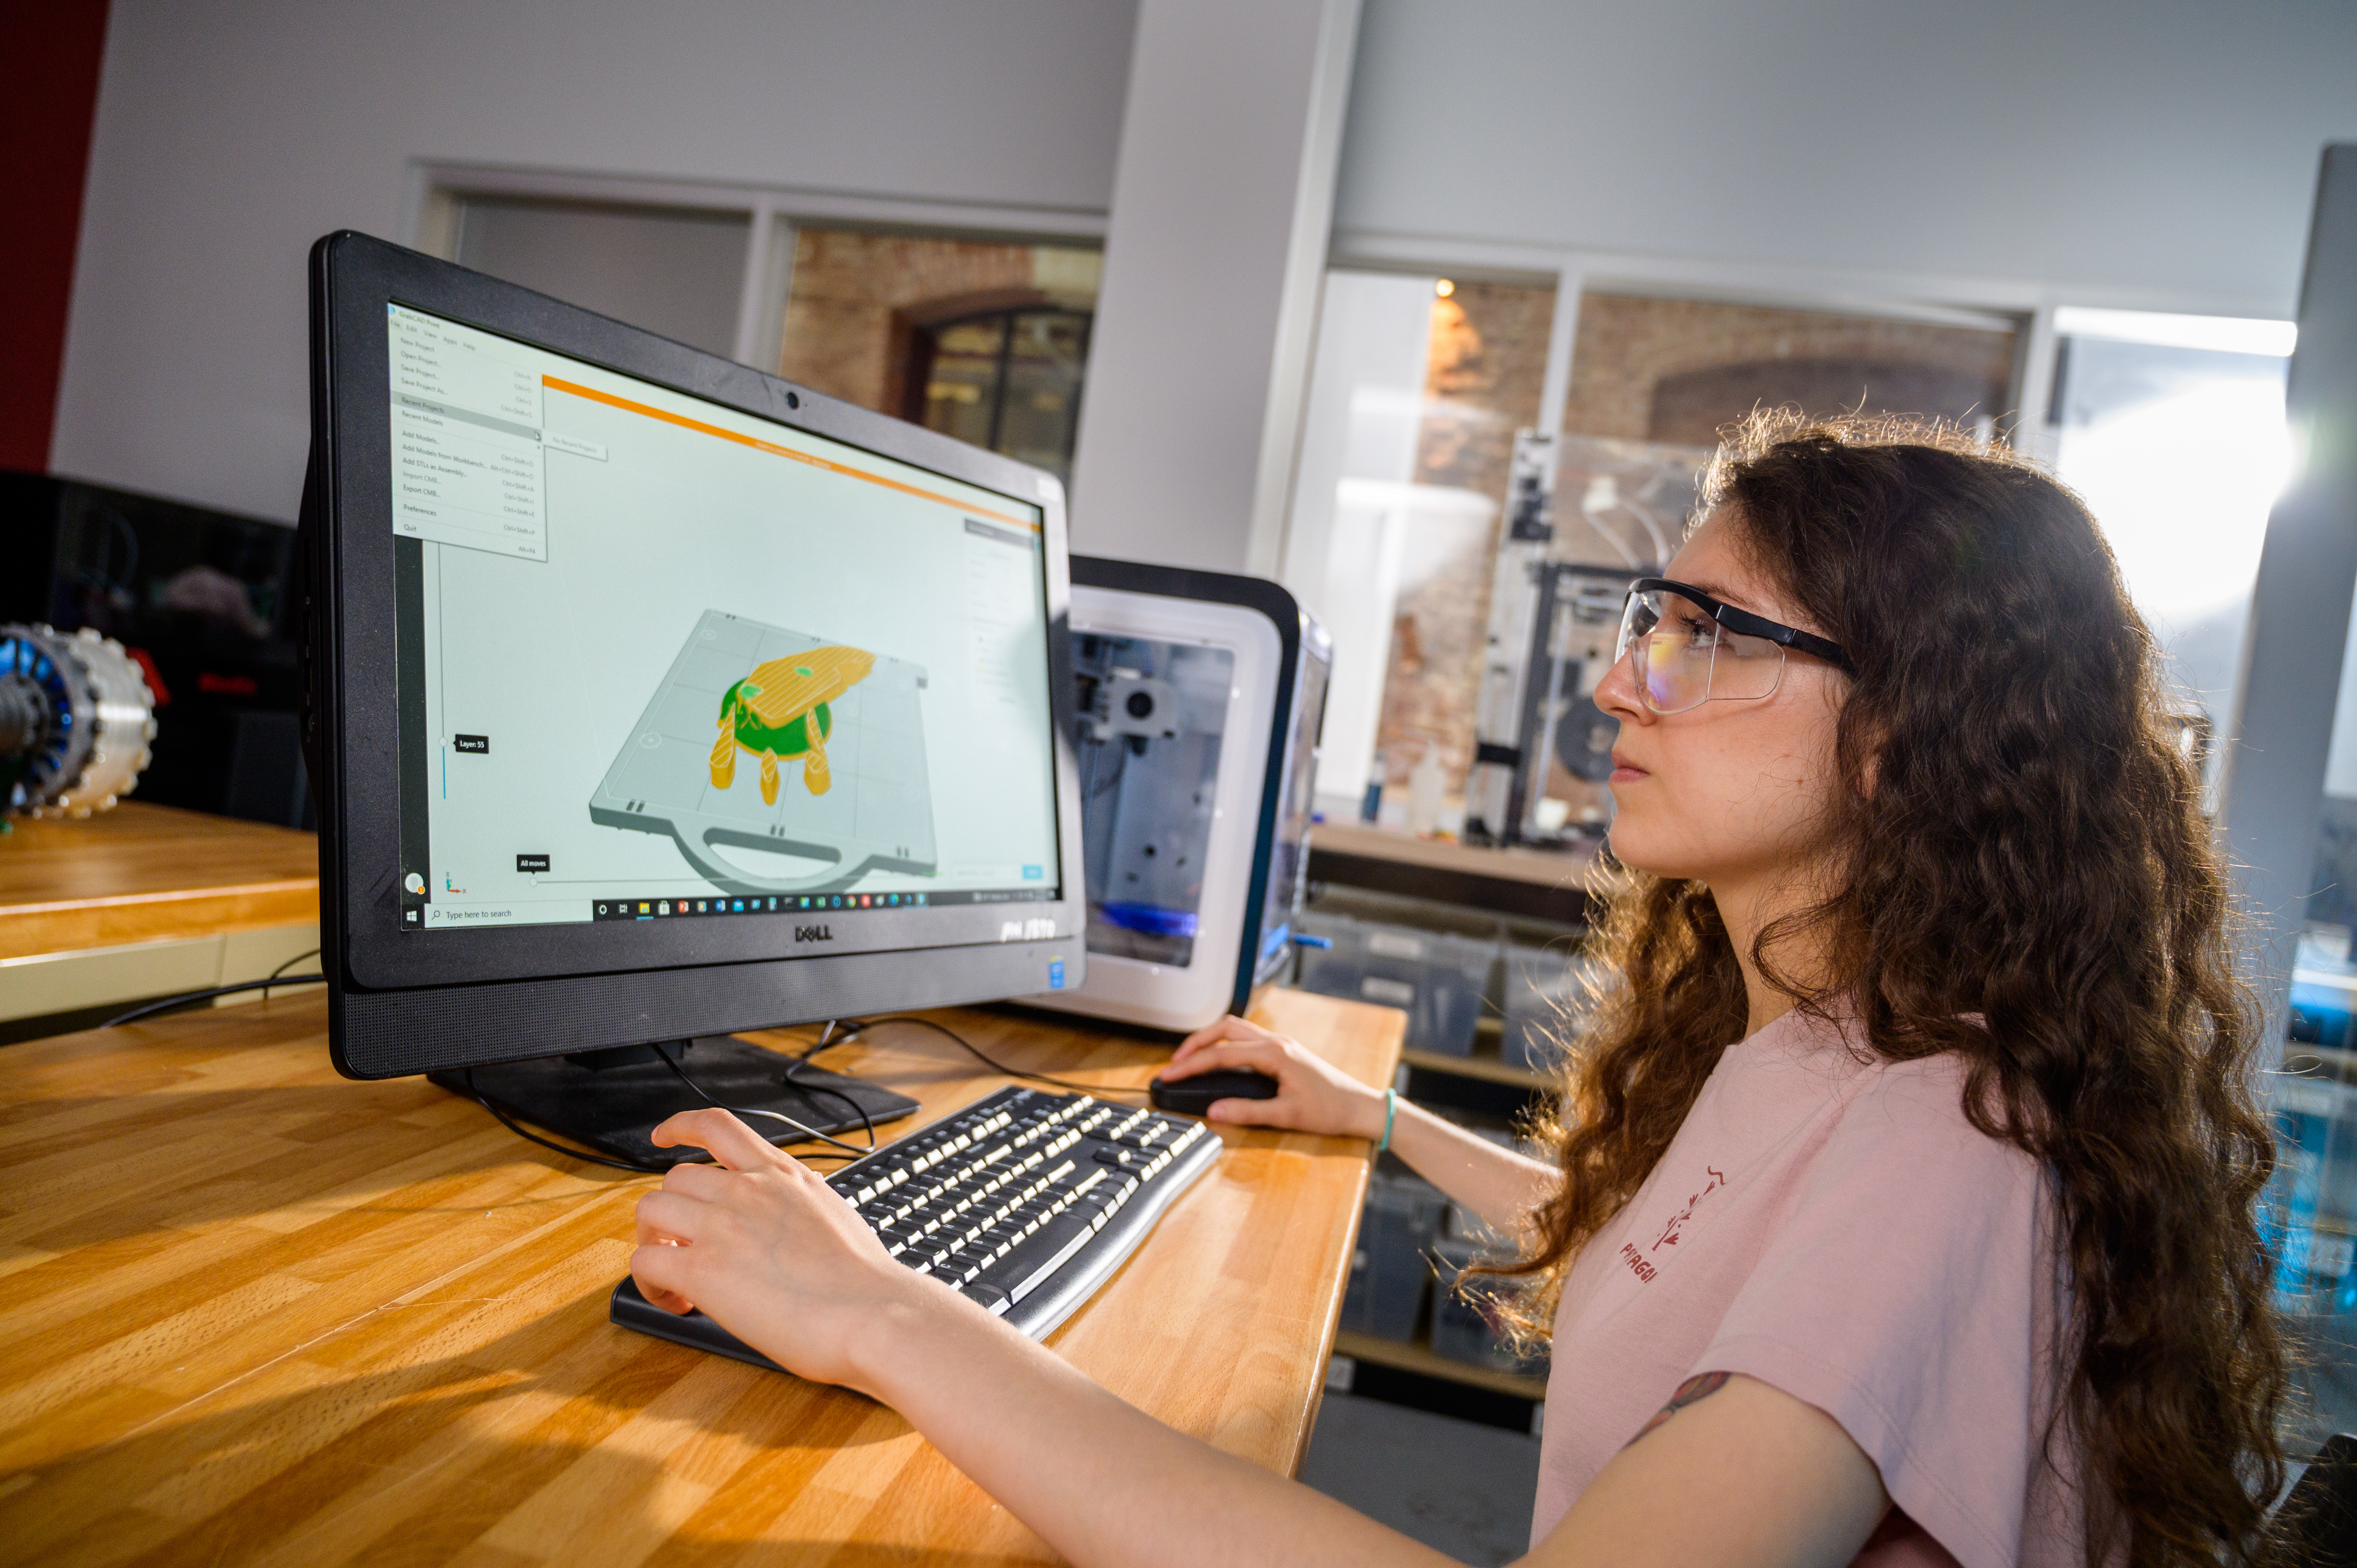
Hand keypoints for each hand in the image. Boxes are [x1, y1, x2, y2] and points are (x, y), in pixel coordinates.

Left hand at [629, 1108, 951, 1392]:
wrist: (871, 1314)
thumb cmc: (864, 1280)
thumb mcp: (832, 1213)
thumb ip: (797, 1203)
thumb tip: (784, 1218)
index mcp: (781, 1174)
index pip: (716, 1126)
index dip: (680, 1126)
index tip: (664, 1136)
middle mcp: (746, 1189)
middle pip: (675, 1178)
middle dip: (671, 1212)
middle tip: (683, 1246)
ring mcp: (721, 1225)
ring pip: (650, 1210)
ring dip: (654, 1241)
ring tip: (674, 1276)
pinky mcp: (702, 1268)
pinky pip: (645, 1260)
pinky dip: (650, 1283)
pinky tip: (677, 1301)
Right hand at [1163, 1016, 1387, 1138]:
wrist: (1360, 1106)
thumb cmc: (1331, 1109)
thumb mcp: (1287, 1115)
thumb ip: (1248, 1112)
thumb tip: (1214, 1111)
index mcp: (1274, 1053)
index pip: (1221, 1054)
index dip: (1191, 1065)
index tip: (1170, 1074)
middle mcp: (1276, 1042)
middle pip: (1224, 1028)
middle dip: (1195, 1043)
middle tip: (1175, 1063)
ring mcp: (1281, 1043)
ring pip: (1235, 1028)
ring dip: (1210, 1039)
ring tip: (1190, 1057)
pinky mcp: (1284, 1050)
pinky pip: (1247, 1037)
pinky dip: (1226, 1043)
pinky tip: (1220, 1058)